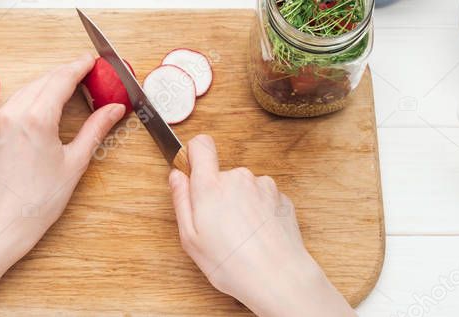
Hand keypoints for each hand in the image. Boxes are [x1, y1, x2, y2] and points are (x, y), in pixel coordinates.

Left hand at [0, 53, 125, 249]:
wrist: (1, 223)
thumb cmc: (38, 200)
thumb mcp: (75, 163)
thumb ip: (96, 129)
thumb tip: (115, 109)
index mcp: (37, 118)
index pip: (62, 79)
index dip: (80, 66)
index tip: (93, 60)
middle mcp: (13, 112)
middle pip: (44, 79)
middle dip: (66, 73)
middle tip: (87, 73)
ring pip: (28, 88)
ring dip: (48, 83)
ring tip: (69, 87)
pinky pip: (14, 102)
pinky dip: (32, 96)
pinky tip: (44, 104)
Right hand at [168, 135, 353, 316]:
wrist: (278, 277)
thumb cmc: (232, 264)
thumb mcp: (191, 238)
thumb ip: (181, 200)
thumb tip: (177, 177)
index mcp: (211, 186)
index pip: (201, 145)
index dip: (195, 156)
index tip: (194, 174)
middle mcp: (239, 178)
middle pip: (222, 174)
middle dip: (218, 194)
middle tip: (218, 227)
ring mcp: (263, 186)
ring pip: (244, 187)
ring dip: (241, 204)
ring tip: (241, 235)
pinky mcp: (281, 197)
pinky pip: (262, 198)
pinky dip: (258, 212)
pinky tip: (257, 235)